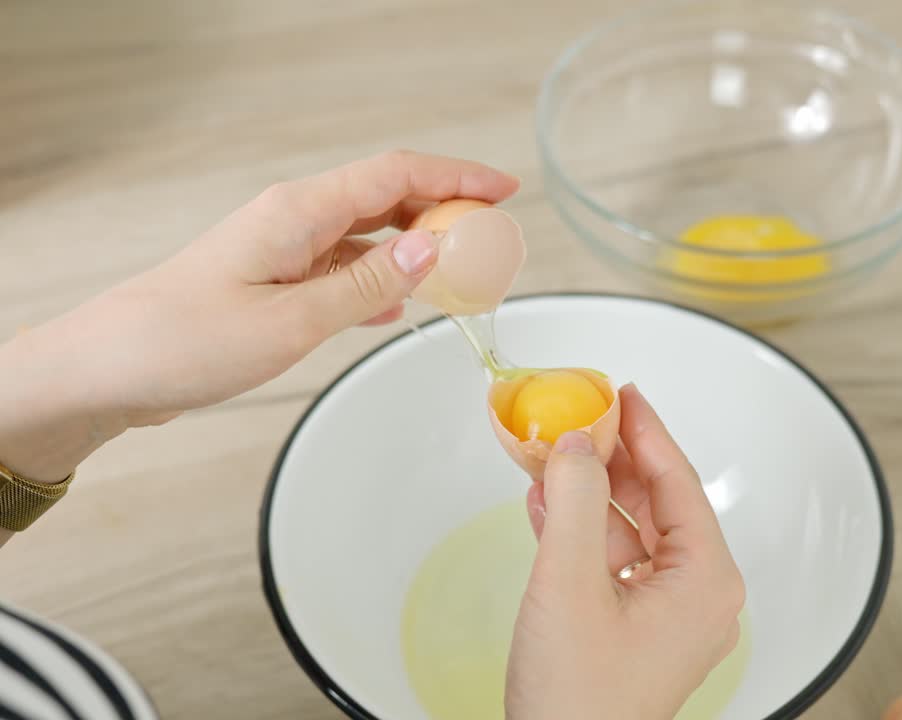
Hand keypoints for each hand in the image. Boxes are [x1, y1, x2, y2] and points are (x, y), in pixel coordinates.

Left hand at [0, 150, 517, 483]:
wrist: (108, 369)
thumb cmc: (183, 342)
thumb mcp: (290, 321)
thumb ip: (365, 286)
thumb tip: (429, 249)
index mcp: (298, 212)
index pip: (395, 176)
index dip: (456, 178)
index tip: (503, 191)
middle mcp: (292, 219)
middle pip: (386, 196)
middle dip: (445, 210)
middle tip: (493, 238)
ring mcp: (281, 248)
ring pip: (367, 233)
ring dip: (415, 247)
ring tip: (460, 272)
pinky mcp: (272, 280)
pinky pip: (342, 266)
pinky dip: (379, 278)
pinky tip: (397, 304)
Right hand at [506, 385, 745, 719]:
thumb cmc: (578, 700)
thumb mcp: (569, 582)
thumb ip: (574, 500)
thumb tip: (578, 443)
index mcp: (706, 581)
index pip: (679, 482)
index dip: (646, 431)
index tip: (622, 392)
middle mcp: (699, 597)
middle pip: (659, 504)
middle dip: (612, 461)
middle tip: (580, 418)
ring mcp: (670, 618)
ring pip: (632, 533)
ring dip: (589, 497)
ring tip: (551, 459)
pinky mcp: (639, 633)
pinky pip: (616, 566)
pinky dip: (582, 536)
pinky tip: (547, 507)